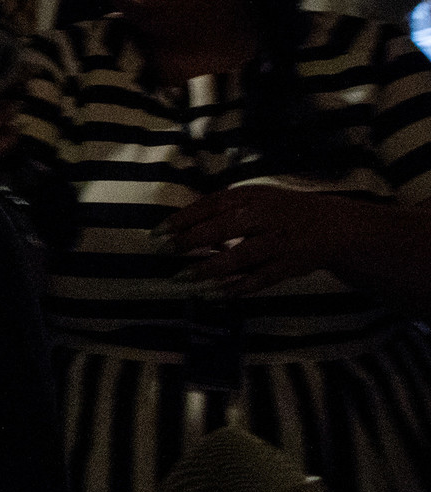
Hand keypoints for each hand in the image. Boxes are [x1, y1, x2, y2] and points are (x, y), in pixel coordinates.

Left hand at [158, 187, 368, 295]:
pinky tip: (217, 293)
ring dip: (211, 268)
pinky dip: (239, 288)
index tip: (158, 232)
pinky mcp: (289, 266)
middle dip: (192, 241)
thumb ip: (222, 209)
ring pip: (241, 257)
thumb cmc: (279, 210)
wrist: (333, 225)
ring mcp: (278, 243)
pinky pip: (261, 279)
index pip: (211, 205)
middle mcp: (265, 217)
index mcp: (252, 197)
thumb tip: (180, 224)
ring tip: (185, 277)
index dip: (183, 219)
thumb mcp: (253, 198)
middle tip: (166, 252)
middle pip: (224, 228)